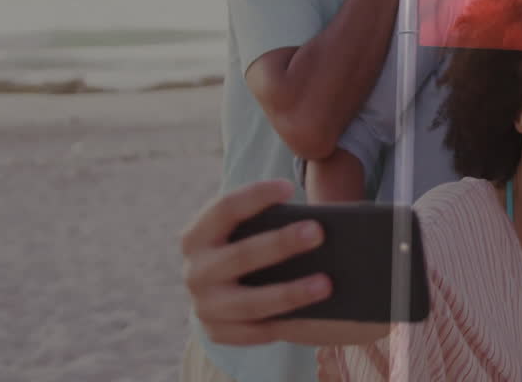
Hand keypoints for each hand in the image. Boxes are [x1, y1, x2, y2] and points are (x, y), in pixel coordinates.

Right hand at [181, 179, 385, 346]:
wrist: (219, 290)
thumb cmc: (246, 246)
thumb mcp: (247, 231)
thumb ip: (271, 223)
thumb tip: (320, 222)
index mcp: (197, 236)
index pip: (224, 209)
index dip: (255, 197)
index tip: (289, 187)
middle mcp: (195, 271)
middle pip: (240, 255)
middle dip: (280, 243)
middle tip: (318, 232)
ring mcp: (205, 306)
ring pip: (250, 302)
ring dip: (290, 293)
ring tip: (326, 283)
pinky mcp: (218, 333)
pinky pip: (255, 332)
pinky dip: (284, 322)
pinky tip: (313, 313)